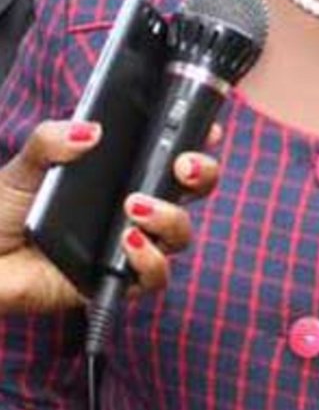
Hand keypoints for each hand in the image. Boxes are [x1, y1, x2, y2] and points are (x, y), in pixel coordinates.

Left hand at [0, 120, 219, 313]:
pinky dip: (151, 260)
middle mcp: (135, 206)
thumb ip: (52, 139)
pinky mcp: (116, 280)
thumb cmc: (3, 210)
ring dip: (171, 217)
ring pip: (181, 233)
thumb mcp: (25, 165)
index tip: (207, 129)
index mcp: (123, 173)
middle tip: (184, 167)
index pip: (172, 153)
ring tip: (135, 207)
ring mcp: (130, 243)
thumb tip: (91, 130)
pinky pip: (155, 276)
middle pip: (194, 190)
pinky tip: (128, 243)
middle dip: (203, 174)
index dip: (198, 140)